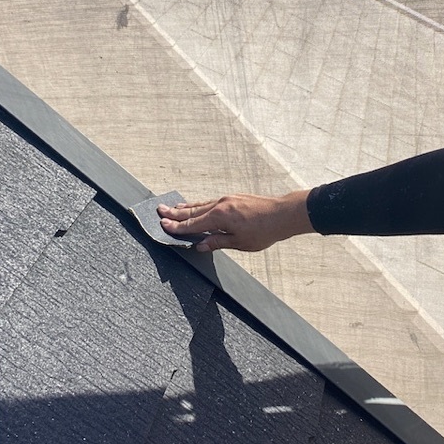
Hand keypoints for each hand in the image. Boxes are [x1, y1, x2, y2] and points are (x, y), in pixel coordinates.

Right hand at [157, 190, 312, 251]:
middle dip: (175, 212)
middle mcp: (220, 205)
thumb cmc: (264, 231)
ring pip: (201, 204)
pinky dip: (200, 205)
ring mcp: (227, 199)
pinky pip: (211, 202)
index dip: (177, 226)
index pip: (193, 223)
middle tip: (160, 211)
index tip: (163, 225)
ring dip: (186, 207)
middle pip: (193, 210)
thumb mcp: (239, 242)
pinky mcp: (234, 198)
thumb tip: (200, 245)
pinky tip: (198, 207)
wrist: (284, 214)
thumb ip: (217, 242)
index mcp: (220, 217)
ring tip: (174, 207)